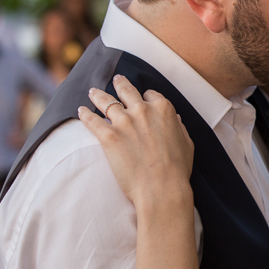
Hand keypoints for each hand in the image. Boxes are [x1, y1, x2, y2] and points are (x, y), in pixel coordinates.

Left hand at [78, 75, 194, 210]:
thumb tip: (174, 119)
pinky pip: (92, 120)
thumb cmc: (177, 169)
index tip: (143, 99)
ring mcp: (124, 122)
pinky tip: (80, 111)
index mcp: (164, 109)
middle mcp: (143, 110)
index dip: (147, 97)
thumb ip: (179, 127)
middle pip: (127, 91)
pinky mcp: (108, 136)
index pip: (151, 95)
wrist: (161, 188)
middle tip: (116, 79)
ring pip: (106, 101)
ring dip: (98, 95)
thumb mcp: (187, 143)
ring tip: (93, 91)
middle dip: (120, 84)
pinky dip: (85, 114)